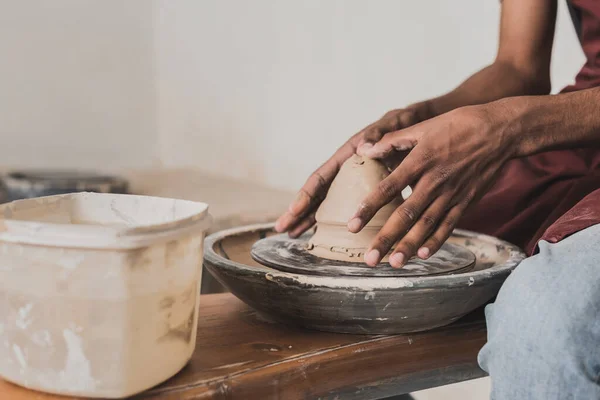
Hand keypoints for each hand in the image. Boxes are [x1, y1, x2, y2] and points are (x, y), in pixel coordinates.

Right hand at [275, 102, 433, 237]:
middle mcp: (347, 170)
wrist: (426, 126)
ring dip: (310, 220)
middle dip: (299, 212)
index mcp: (349, 155)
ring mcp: (356, 182)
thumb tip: (363, 146)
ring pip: (328, 204)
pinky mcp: (369, 190)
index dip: (305, 195)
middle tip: (280, 230)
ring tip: (293, 236)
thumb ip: (381, 133)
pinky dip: (336, 222)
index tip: (292, 211)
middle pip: (318, 194)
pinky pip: (348, 208)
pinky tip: (327, 236)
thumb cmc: (409, 123)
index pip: (321, 177)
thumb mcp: (396, 123)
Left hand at [350, 104, 515, 266]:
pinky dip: (437, 240)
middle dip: (386, 238)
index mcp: (420, 160)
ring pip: (427, 224)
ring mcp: (452, 194)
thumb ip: (391, 141)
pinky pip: (449, 225)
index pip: (388, 188)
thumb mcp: (423, 127)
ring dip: (409, 245)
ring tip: (393, 263)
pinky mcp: (466, 201)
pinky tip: (423, 255)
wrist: (501, 131)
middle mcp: (435, 181)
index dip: (369, 207)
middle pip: (406, 214)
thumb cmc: (458, 125)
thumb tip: (362, 149)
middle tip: (369, 258)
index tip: (353, 225)